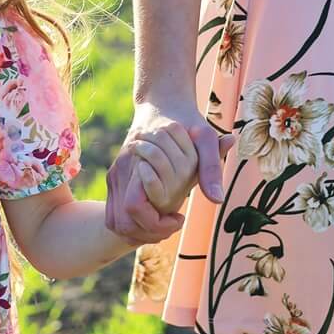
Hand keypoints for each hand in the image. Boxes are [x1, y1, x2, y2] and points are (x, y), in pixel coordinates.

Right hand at [105, 99, 235, 244]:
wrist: (161, 101)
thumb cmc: (186, 121)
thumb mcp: (204, 139)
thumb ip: (210, 168)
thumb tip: (218, 200)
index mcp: (138, 161)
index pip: (135, 208)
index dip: (157, 222)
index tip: (180, 216)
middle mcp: (120, 170)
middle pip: (122, 222)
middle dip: (149, 232)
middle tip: (175, 222)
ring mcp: (114, 175)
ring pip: (116, 221)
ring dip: (141, 231)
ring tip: (166, 223)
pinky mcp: (115, 179)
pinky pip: (116, 214)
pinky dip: (135, 223)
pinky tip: (157, 216)